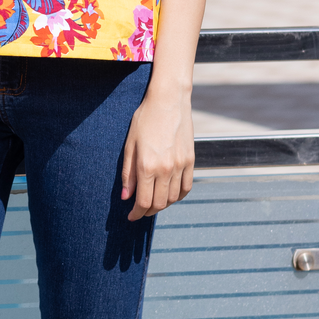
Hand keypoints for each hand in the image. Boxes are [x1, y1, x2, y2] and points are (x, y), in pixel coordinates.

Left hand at [121, 82, 194, 219]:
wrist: (169, 101)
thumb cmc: (145, 119)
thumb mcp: (130, 144)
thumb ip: (128, 173)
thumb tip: (126, 197)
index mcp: (147, 166)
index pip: (143, 201)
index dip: (136, 213)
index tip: (131, 216)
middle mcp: (165, 169)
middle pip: (159, 204)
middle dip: (148, 212)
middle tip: (141, 211)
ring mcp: (180, 166)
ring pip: (174, 198)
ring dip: (163, 205)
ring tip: (154, 203)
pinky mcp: (191, 160)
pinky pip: (187, 187)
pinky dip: (179, 196)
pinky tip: (171, 195)